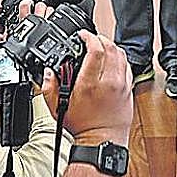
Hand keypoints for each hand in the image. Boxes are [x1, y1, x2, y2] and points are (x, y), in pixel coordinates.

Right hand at [43, 31, 132, 145]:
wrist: (102, 141)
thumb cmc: (82, 126)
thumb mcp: (57, 107)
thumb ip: (49, 87)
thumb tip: (48, 72)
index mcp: (90, 84)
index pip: (95, 50)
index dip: (89, 37)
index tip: (82, 35)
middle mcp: (109, 82)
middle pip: (110, 48)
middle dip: (100, 38)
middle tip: (91, 38)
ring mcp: (121, 85)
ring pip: (121, 54)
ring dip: (110, 46)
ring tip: (100, 46)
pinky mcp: (128, 89)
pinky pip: (127, 65)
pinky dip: (119, 58)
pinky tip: (111, 60)